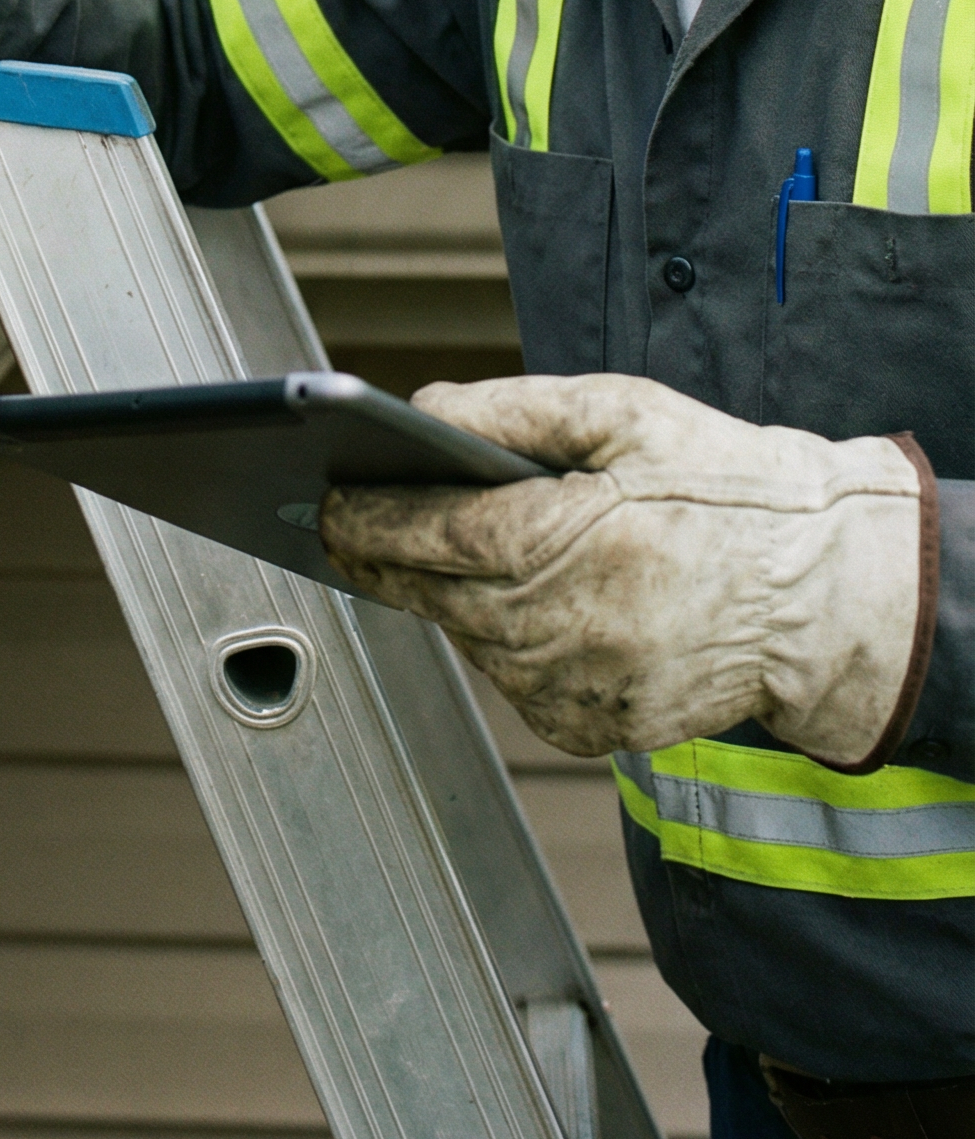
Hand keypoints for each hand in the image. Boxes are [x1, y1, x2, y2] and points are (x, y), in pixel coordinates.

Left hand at [321, 373, 928, 766]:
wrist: (819, 593)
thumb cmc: (723, 489)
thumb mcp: (623, 414)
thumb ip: (512, 409)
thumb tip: (421, 408)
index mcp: (568, 542)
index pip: (428, 537)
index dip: (362, 518)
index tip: (319, 499)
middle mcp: (564, 629)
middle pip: (432, 594)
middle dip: (383, 556)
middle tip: (343, 522)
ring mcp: (577, 689)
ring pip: (470, 639)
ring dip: (450, 597)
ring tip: (444, 548)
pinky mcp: (594, 729)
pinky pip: (516, 682)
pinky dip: (507, 641)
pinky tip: (531, 602)